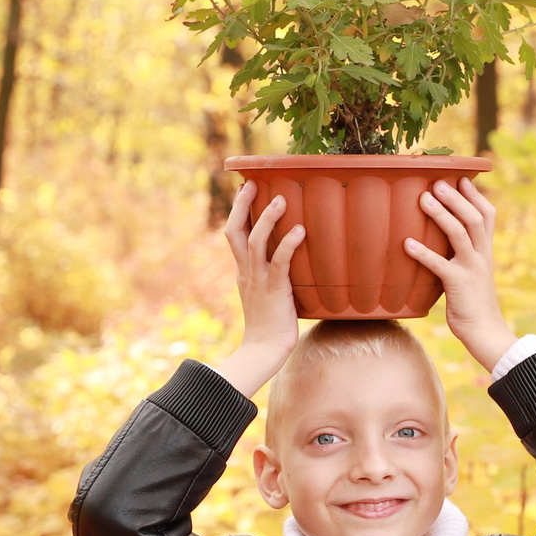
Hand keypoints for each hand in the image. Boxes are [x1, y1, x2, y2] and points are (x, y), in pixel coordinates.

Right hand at [214, 182, 303, 398]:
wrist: (263, 352)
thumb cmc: (270, 329)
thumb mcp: (267, 297)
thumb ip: (273, 279)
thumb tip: (290, 266)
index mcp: (242, 273)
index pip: (234, 235)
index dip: (238, 212)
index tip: (246, 191)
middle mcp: (246, 272)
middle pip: (235, 231)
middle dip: (242, 205)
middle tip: (252, 183)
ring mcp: (257, 281)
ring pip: (255, 241)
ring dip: (267, 218)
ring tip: (281, 199)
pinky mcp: (274, 290)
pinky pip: (279, 261)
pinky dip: (289, 244)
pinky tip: (300, 231)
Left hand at [405, 179, 514, 371]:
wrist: (484, 331)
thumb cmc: (473, 302)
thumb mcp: (473, 273)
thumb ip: (461, 255)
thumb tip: (441, 241)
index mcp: (486, 251)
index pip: (487, 215)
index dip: (476, 195)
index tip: (462, 178)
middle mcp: (482, 255)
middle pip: (474, 217)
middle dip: (456, 197)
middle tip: (438, 181)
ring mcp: (471, 269)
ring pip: (460, 234)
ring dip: (441, 214)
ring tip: (423, 199)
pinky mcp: (458, 285)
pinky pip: (439, 265)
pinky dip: (423, 253)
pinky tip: (407, 244)